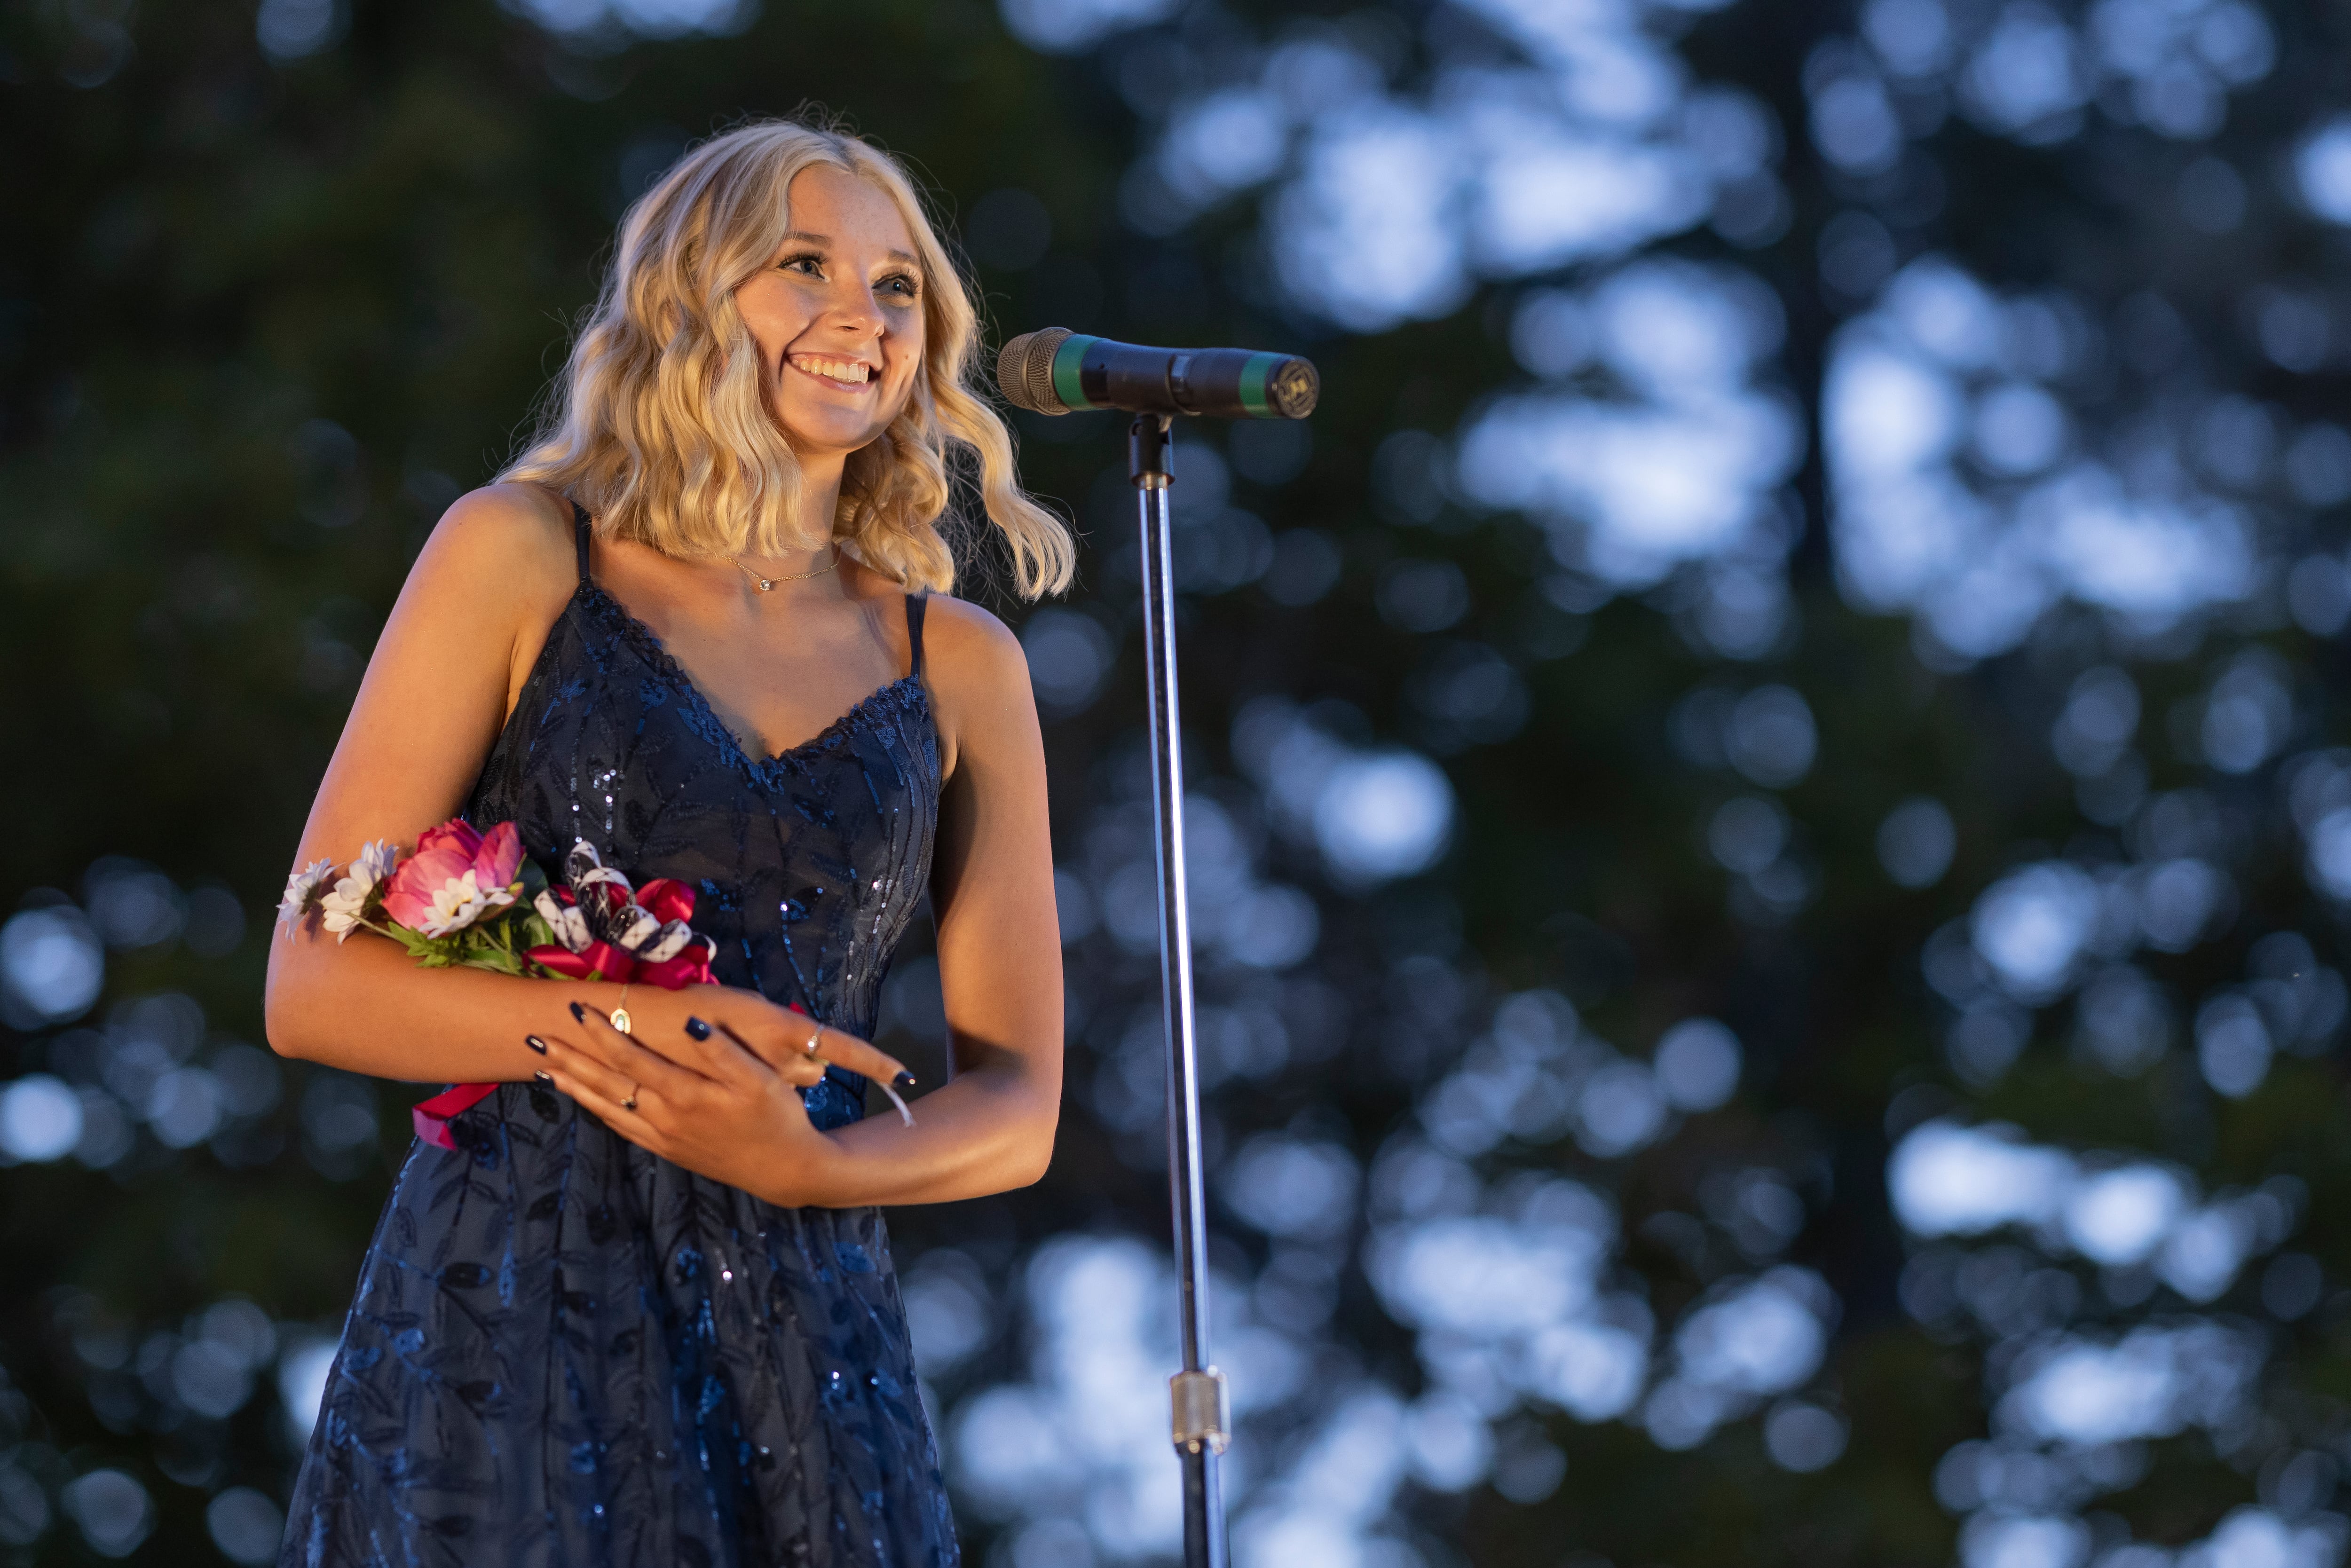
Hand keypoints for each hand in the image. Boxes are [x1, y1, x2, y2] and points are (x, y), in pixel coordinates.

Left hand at [534, 984, 912, 1206]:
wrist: (786, 1170)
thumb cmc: (777, 1117)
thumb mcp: (761, 1080)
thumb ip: (723, 1050)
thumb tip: (689, 1021)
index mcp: (685, 1093)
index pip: (632, 1058)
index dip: (602, 1033)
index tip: (577, 1010)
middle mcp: (665, 1116)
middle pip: (607, 1083)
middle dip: (570, 1060)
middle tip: (535, 1038)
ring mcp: (663, 1136)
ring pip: (608, 1107)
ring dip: (574, 1087)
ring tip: (544, 1069)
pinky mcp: (668, 1149)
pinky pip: (622, 1128)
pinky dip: (598, 1111)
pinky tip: (586, 1102)